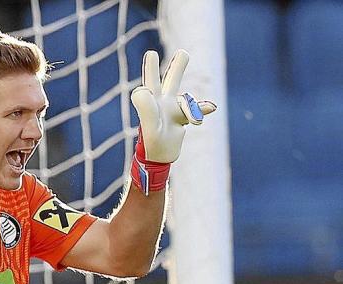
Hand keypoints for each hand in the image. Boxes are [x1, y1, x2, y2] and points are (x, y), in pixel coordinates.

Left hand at [130, 49, 215, 193]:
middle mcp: (161, 102)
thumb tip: (142, 89)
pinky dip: (203, 109)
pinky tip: (211, 107)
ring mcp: (171, 111)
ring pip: (183, 94)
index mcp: (151, 100)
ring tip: (194, 74)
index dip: (150, 69)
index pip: (149, 81)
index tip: (152, 59)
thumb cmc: (151, 142)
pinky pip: (195, 111)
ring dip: (191, 90)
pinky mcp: (180, 120)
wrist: (157, 159)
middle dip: (177, 67)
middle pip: (169, 81)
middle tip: (183, 52)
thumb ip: (146, 108)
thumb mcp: (149, 125)